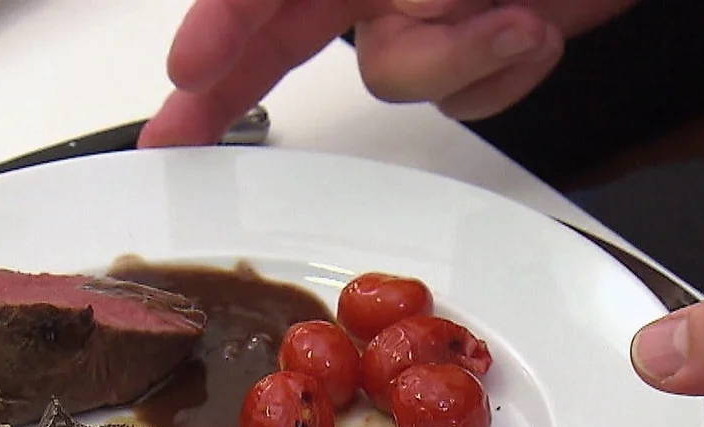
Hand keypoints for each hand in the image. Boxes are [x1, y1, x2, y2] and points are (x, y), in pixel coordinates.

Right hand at [138, 0, 637, 147]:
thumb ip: (403, 3)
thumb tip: (384, 22)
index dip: (221, 27)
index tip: (188, 72)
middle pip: (277, 35)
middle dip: (227, 86)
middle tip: (172, 136)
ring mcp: (424, 10)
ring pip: (394, 78)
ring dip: (456, 60)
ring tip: (515, 17)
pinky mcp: (472, 43)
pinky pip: (458, 94)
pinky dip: (499, 76)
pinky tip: (531, 32)